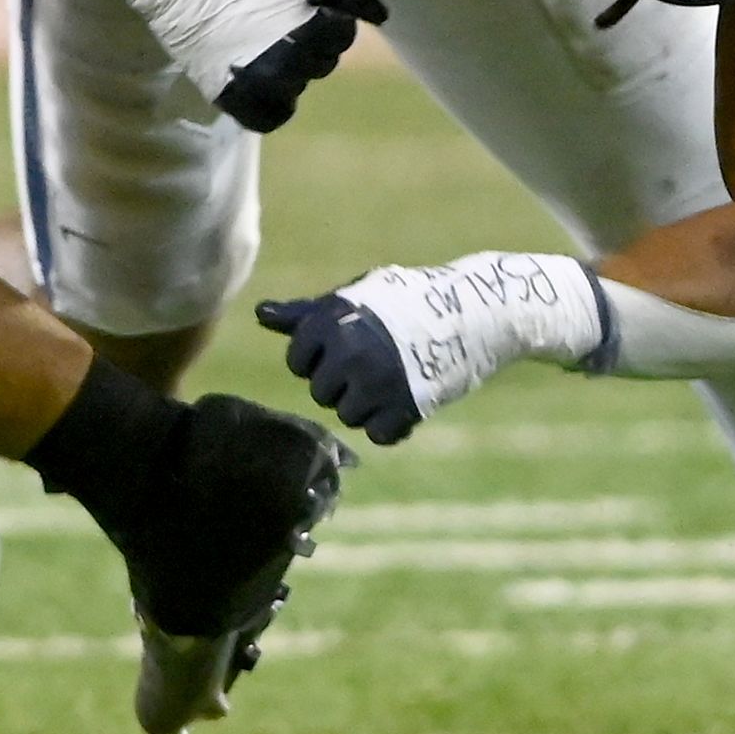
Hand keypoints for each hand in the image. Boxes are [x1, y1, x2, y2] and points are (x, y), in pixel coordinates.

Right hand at [213, 0, 382, 131]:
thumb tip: (378, 14)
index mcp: (312, 32)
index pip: (342, 35)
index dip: (329, 18)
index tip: (311, 5)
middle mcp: (291, 67)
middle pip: (322, 63)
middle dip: (312, 44)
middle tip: (286, 24)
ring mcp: (259, 87)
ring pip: (296, 88)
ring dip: (291, 70)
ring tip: (268, 48)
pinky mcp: (231, 98)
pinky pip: (267, 117)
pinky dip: (271, 103)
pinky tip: (262, 81)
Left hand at [259, 250, 605, 443]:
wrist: (473, 310)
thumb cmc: (405, 300)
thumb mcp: (354, 298)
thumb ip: (305, 315)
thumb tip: (260, 315)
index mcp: (330, 320)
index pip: (298, 362)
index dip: (320, 357)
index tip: (348, 343)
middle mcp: (348, 352)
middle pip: (320, 393)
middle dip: (342, 382)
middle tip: (374, 361)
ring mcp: (377, 382)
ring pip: (348, 416)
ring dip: (367, 404)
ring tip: (393, 375)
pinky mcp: (406, 408)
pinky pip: (379, 435)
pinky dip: (392, 424)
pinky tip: (408, 397)